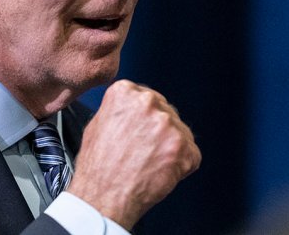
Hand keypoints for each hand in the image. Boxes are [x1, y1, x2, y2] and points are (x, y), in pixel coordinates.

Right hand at [66, 79, 200, 229]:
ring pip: (180, 133)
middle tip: (144, 151)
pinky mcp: (183, 146)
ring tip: (149, 164)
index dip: (144, 119)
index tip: (139, 131)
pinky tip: (161, 172)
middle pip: (165, 112)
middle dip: (159, 132)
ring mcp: (167, 124)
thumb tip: (131, 110)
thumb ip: (118, 109)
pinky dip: (181, 166)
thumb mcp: (97, 124)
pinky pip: (192, 154)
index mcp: (124, 92)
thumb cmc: (97, 167)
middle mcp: (148, 102)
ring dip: (170, 148)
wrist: (103, 197)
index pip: (146, 98)